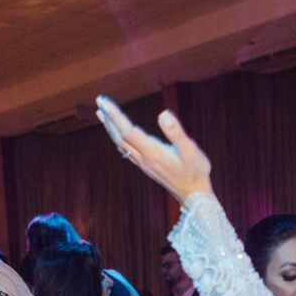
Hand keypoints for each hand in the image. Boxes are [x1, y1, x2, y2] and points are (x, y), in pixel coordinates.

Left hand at [95, 97, 212, 201]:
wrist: (194, 195)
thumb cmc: (195, 171)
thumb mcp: (191, 151)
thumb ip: (176, 132)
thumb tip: (164, 114)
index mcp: (152, 152)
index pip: (128, 131)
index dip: (115, 116)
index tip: (105, 102)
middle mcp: (144, 158)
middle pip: (120, 137)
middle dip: (109, 118)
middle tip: (100, 100)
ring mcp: (143, 163)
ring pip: (120, 144)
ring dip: (110, 128)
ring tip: (101, 113)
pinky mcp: (146, 166)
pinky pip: (126, 150)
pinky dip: (117, 138)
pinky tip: (116, 134)